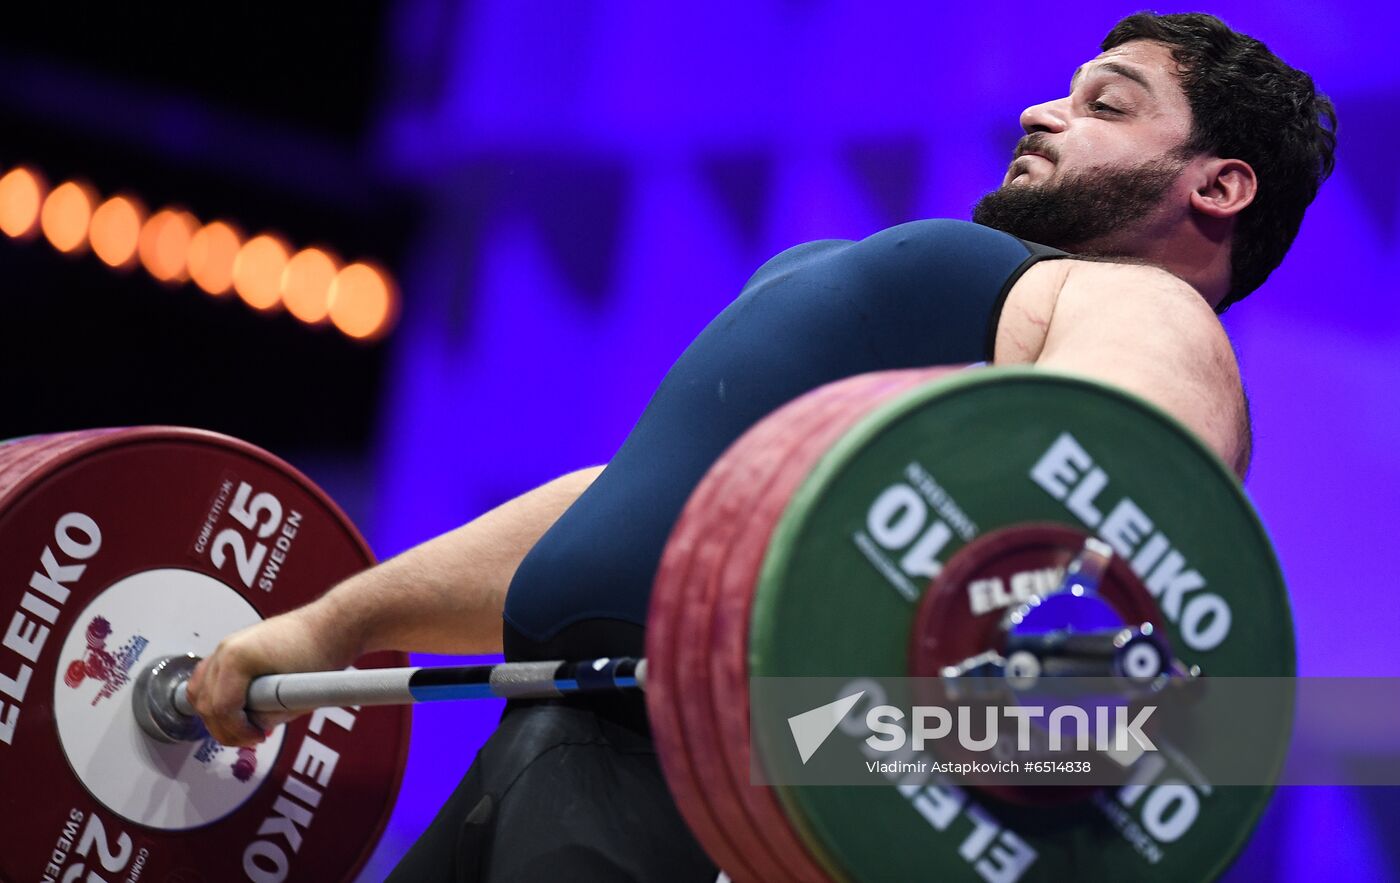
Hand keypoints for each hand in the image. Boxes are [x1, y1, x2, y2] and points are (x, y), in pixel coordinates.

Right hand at [185, 601, 360, 746]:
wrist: (330, 626)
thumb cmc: (320, 651)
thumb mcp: (295, 696)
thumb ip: (268, 718)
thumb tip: (253, 729)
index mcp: (237, 658)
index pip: (220, 709)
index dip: (238, 731)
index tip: (258, 738)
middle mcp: (225, 649)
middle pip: (205, 703)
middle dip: (226, 727)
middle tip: (251, 738)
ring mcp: (226, 646)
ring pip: (199, 691)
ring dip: (216, 714)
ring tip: (242, 726)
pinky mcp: (232, 648)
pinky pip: (208, 678)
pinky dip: (215, 697)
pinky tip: (236, 709)